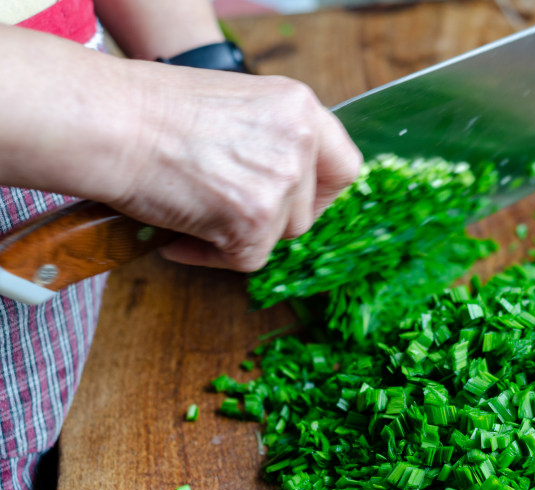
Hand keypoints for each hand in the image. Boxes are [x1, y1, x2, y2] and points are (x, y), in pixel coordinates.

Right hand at [110, 68, 362, 271]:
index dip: (323, 192)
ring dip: (242, 235)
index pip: (345, 167)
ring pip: (278, 236)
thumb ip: (276, 139)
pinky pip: (247, 259)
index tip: (301, 202)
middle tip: (232, 209)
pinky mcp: (254, 221)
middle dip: (273, 219)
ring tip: (197, 212)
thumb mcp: (240, 105)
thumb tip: (292, 183)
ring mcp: (280, 183)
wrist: (111, 123)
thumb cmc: (155, 110)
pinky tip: (181, 238)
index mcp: (301, 108)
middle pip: (308, 211)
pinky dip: (213, 256)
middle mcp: (299, 144)